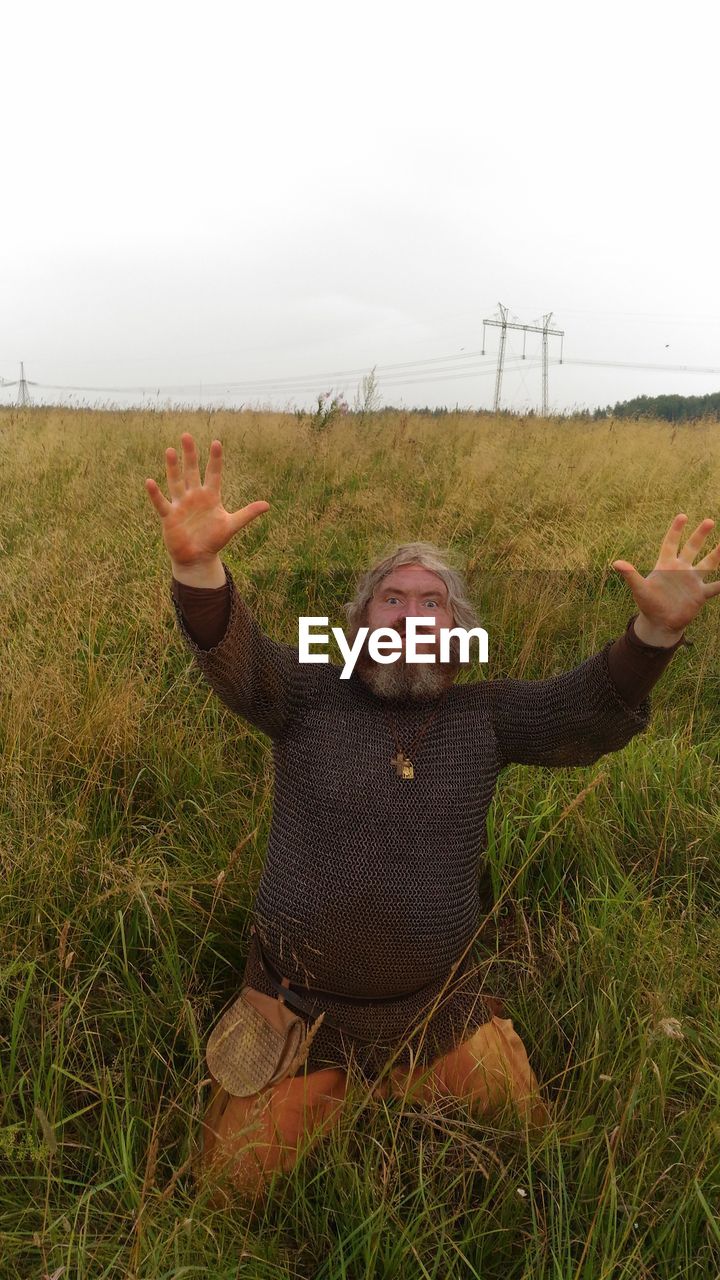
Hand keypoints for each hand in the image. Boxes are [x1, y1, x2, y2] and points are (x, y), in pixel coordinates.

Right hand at [145, 433, 269, 566]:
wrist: (197, 557)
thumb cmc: (213, 540)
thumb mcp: (231, 525)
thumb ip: (247, 514)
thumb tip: (268, 505)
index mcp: (210, 496)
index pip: (213, 473)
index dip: (215, 459)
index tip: (216, 442)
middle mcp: (194, 496)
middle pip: (191, 471)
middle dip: (189, 455)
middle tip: (187, 435)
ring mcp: (181, 504)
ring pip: (176, 482)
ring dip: (172, 467)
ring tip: (170, 450)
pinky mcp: (169, 516)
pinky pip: (161, 503)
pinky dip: (155, 494)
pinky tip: (150, 481)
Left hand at [612, 513, 719, 643]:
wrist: (660, 623)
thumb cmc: (648, 604)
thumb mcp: (640, 589)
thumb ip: (630, 575)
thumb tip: (615, 562)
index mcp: (666, 565)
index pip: (671, 543)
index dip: (676, 530)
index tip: (682, 516)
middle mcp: (681, 570)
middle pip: (692, 548)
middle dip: (699, 535)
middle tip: (709, 521)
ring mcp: (692, 581)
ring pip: (708, 564)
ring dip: (717, 554)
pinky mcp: (700, 594)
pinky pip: (715, 587)